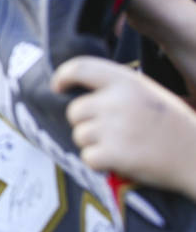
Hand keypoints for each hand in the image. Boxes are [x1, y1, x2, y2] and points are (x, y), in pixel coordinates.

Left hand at [52, 56, 195, 201]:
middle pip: (75, 110)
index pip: (80, 68)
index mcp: (126, 81)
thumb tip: (77, 90)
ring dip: (94, 145)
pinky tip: (123, 162)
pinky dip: (100, 163)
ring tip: (123, 147)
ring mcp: (113, 127)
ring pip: (79, 135)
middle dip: (86, 123)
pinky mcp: (113, 153)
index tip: (57, 87)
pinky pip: (88, 157)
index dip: (63, 76)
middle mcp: (116, 101)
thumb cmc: (172, 126)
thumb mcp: (148, 94)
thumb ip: (116, 89)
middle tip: (112, 133)